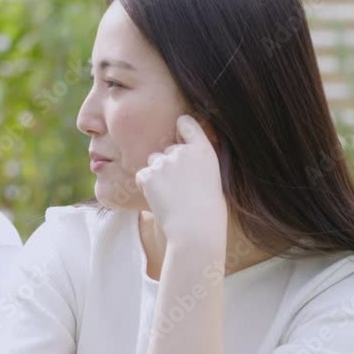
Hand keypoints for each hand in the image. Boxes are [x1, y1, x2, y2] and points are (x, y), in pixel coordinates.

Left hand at [135, 114, 226, 242]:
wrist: (196, 230)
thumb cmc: (208, 211)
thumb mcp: (211, 178)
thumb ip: (195, 162)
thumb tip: (177, 154)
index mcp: (204, 150)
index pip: (187, 124)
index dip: (181, 125)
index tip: (178, 126)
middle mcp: (183, 151)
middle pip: (167, 150)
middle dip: (168, 164)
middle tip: (179, 188)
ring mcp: (164, 162)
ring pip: (153, 162)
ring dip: (157, 175)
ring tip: (171, 195)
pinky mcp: (148, 174)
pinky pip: (142, 175)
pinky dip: (146, 186)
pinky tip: (160, 199)